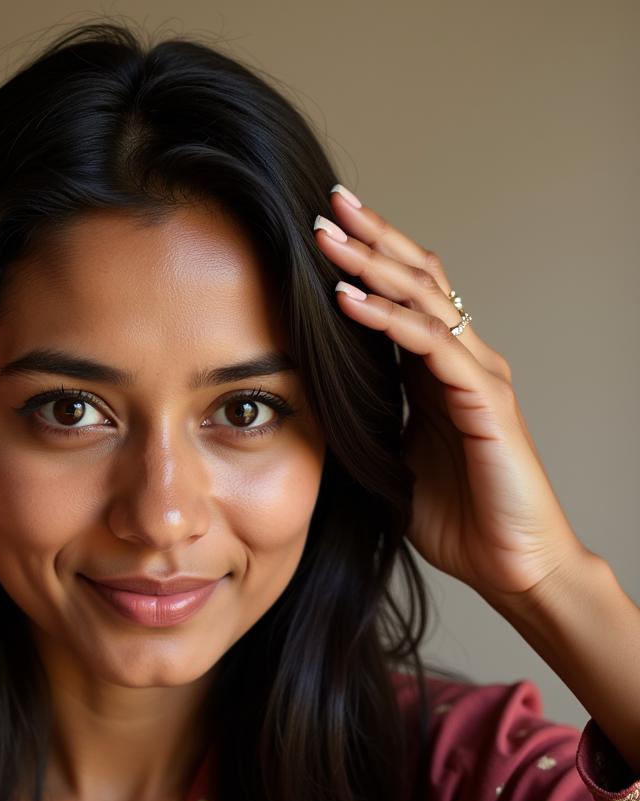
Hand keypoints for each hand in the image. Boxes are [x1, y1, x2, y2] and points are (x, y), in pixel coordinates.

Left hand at [313, 186, 587, 603]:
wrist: (511, 564)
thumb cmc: (458, 515)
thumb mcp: (395, 456)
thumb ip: (371, 419)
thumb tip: (321, 403)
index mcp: (439, 371)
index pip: (406, 296)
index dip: (370, 259)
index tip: (325, 229)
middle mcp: (464, 360)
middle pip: (417, 280)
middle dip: (371, 239)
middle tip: (327, 204)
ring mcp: (479, 375)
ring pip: (424, 300)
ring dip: (372, 265)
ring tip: (329, 235)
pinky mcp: (487, 400)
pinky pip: (432, 346)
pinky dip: (388, 319)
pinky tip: (350, 299)